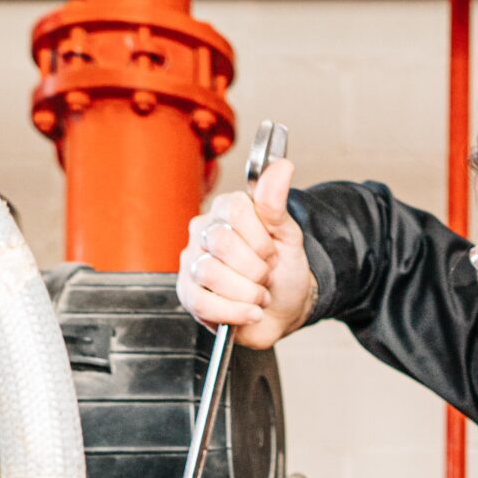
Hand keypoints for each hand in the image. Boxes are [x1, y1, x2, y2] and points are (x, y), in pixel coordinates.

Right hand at [176, 156, 315, 349]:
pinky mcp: (188, 295)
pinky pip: (204, 303)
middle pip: (222, 242)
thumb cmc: (283, 271)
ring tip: (259, 294)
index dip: (260, 238)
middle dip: (256, 267)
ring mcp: (191, 263)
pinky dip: (235, 312)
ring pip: (210, 273)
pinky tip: (251, 311)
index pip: (233, 210)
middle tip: (266, 275)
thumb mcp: (288, 235)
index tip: (272, 252)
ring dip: (248, 292)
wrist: (283, 310)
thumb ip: (276, 203)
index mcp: (226, 210)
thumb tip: (281, 166)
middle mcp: (203, 232)